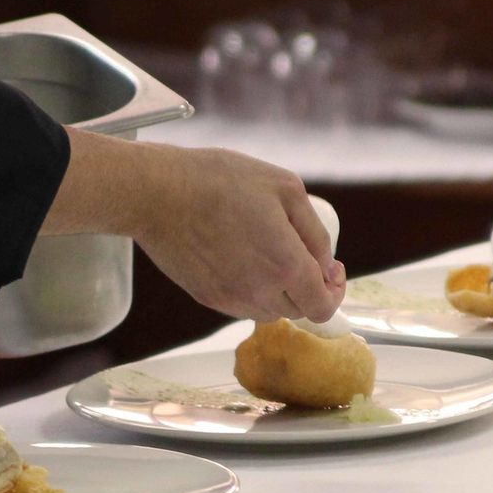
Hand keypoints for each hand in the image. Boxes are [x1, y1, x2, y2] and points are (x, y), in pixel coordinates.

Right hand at [134, 145, 345, 321]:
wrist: (158, 193)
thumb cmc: (220, 181)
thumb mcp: (285, 187)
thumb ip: (315, 231)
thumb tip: (326, 262)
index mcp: (286, 265)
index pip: (323, 306)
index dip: (334, 290)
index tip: (331, 269)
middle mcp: (260, 292)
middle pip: (299, 311)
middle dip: (309, 287)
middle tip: (303, 256)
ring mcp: (230, 299)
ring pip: (270, 311)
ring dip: (281, 291)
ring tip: (270, 254)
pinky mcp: (207, 298)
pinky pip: (242, 305)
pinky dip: (253, 291)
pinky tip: (244, 259)